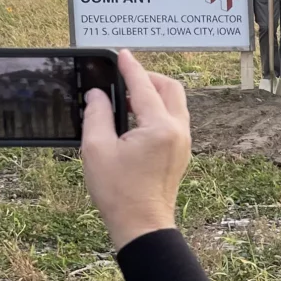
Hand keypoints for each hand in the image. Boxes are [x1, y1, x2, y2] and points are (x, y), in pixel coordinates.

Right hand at [81, 50, 191, 250]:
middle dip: (148, 77)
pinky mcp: (181, 152)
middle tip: (124, 78)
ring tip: (127, 99)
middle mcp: (178, 131)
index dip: (130, 67)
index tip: (120, 54)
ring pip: (175, 103)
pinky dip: (158, 110)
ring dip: (154, 93)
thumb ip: (96, 114)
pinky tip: (136, 118)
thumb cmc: (118, 192)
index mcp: (159, 127)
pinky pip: (174, 119)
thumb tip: (97, 94)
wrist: (141, 225)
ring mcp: (184, 142)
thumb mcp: (96, 149)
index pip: (143, 86)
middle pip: (170, 88)